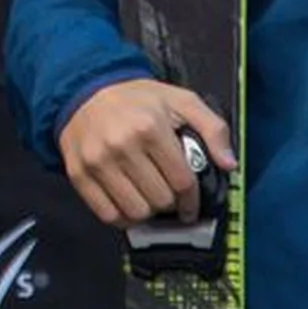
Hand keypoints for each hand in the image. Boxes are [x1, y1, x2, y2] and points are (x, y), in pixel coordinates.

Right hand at [56, 78, 236, 228]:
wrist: (84, 90)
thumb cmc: (136, 99)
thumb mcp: (181, 100)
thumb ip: (213, 128)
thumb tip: (229, 164)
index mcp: (149, 127)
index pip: (182, 182)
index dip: (192, 199)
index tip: (191, 203)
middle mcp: (121, 145)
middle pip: (160, 200)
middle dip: (170, 201)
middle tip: (167, 193)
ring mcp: (97, 162)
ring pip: (136, 212)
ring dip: (148, 210)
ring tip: (148, 197)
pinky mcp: (78, 174)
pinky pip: (107, 215)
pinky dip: (122, 218)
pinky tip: (128, 204)